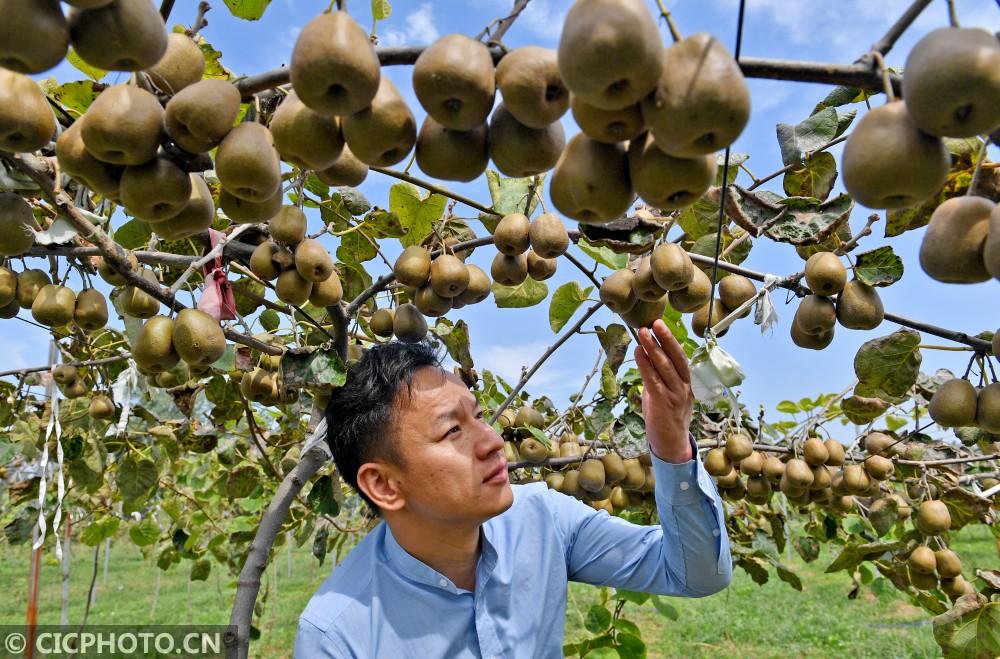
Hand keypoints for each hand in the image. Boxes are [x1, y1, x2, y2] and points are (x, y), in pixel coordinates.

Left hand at [634, 319, 693, 463]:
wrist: (672, 446)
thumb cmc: (666, 421)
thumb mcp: (664, 397)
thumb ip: (657, 381)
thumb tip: (645, 363)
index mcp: (686, 385)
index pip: (680, 359)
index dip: (671, 342)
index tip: (662, 326)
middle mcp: (684, 388)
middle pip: (676, 358)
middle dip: (665, 339)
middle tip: (655, 322)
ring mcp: (676, 396)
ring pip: (665, 367)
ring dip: (652, 348)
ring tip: (642, 332)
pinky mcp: (663, 404)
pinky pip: (653, 380)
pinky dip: (645, 365)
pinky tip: (638, 353)